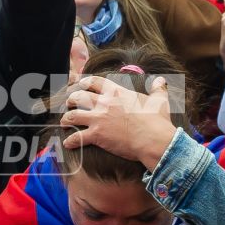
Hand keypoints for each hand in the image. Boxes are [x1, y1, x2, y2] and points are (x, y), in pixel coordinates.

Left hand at [59, 74, 177, 167]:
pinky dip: (70, 141)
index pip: (95, 82)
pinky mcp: (96, 135)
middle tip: (69, 103)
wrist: (153, 139)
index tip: (80, 84)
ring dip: (66, 118)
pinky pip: (77, 137)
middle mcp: (104, 102)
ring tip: (64, 121)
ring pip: (73, 115)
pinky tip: (67, 143)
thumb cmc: (157, 120)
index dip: (85, 82)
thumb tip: (161, 81)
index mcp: (117, 92)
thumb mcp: (159, 100)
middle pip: (79, 97)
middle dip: (71, 99)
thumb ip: (157, 89)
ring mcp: (98, 118)